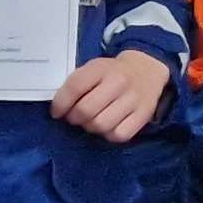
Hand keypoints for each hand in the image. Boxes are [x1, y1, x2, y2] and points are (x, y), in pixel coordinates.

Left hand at [54, 49, 172, 142]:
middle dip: (74, 118)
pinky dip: (109, 134)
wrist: (146, 70)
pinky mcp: (143, 115)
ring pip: (101, 125)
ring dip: (90, 128)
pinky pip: (119, 135)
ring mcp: (133, 99)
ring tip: (91, 122)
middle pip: (86, 110)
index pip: (75, 87)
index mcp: (101, 67)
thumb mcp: (93, 68)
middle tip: (74, 118)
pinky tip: (107, 127)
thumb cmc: (112, 72)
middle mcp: (119, 82)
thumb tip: (61, 109)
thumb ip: (77, 84)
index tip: (57, 112)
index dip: (61, 104)